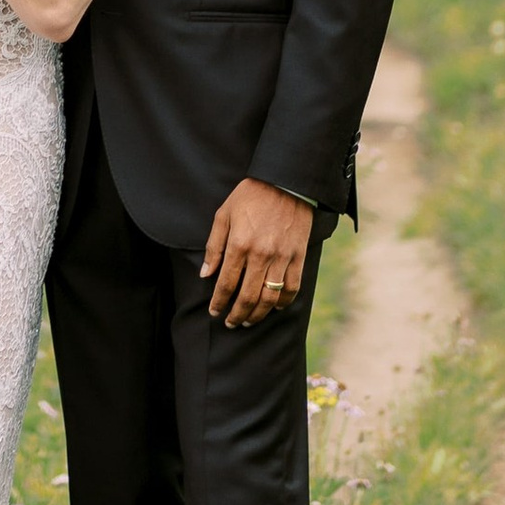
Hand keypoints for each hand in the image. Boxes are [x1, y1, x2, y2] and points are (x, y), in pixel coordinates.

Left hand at [201, 177, 313, 327]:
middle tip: (230, 323)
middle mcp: (261, 255)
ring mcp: (282, 257)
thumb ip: (214, 246)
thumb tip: (206, 274)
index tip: (214, 312)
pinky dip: (284, 302)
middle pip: (248, 297)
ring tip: (248, 321)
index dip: (218, 302)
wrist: (285, 181)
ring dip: (258, 314)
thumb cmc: (250, 196)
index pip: (226, 284)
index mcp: (239, 245)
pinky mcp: (299, 256)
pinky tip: (275, 307)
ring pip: (270, 298)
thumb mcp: (223, 215)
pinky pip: (293, 287)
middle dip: (237, 315)